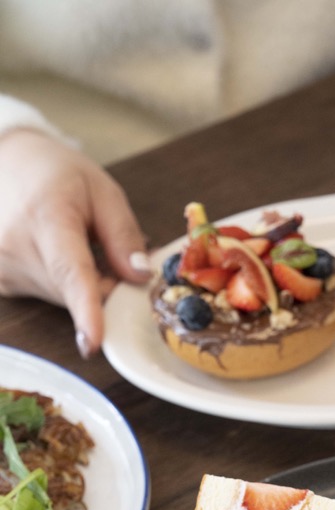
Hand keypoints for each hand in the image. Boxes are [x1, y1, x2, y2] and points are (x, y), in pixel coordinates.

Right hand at [0, 129, 150, 356]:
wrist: (5, 163)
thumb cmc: (55, 173)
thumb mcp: (102, 192)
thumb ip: (124, 235)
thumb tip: (140, 277)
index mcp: (45, 217)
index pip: (70, 272)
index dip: (86, 309)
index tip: (93, 341)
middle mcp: (15, 248)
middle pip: (75, 292)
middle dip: (104, 283)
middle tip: (108, 250)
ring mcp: (3, 269)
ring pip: (63, 298)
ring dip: (83, 283)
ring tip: (77, 243)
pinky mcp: (2, 282)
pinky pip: (49, 295)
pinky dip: (64, 283)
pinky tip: (58, 254)